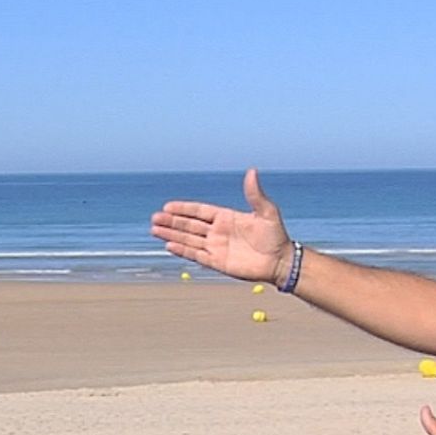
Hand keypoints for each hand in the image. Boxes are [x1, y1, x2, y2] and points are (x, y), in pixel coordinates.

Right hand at [150, 168, 293, 283]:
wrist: (280, 261)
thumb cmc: (276, 236)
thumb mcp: (267, 212)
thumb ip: (255, 194)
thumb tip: (252, 171)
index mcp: (226, 217)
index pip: (199, 211)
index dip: (184, 209)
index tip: (167, 206)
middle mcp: (217, 232)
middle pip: (189, 225)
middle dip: (172, 222)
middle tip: (154, 218)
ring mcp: (216, 248)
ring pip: (188, 240)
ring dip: (172, 235)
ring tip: (154, 230)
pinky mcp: (217, 263)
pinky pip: (196, 256)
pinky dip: (183, 251)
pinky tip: (169, 246)